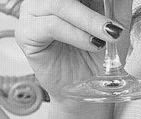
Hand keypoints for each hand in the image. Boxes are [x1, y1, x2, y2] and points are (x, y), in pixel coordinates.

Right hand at [15, 0, 132, 107]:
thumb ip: (115, 0)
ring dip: (88, 21)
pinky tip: (92, 44)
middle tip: (114, 24)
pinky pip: (51, 26)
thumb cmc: (96, 55)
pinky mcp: (25, 33)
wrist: (84, 87)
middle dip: (94, 6)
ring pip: (61, 4)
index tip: (114, 4)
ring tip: (106, 36)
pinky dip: (75, 34)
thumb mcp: (115, 20)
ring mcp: (32, 12)